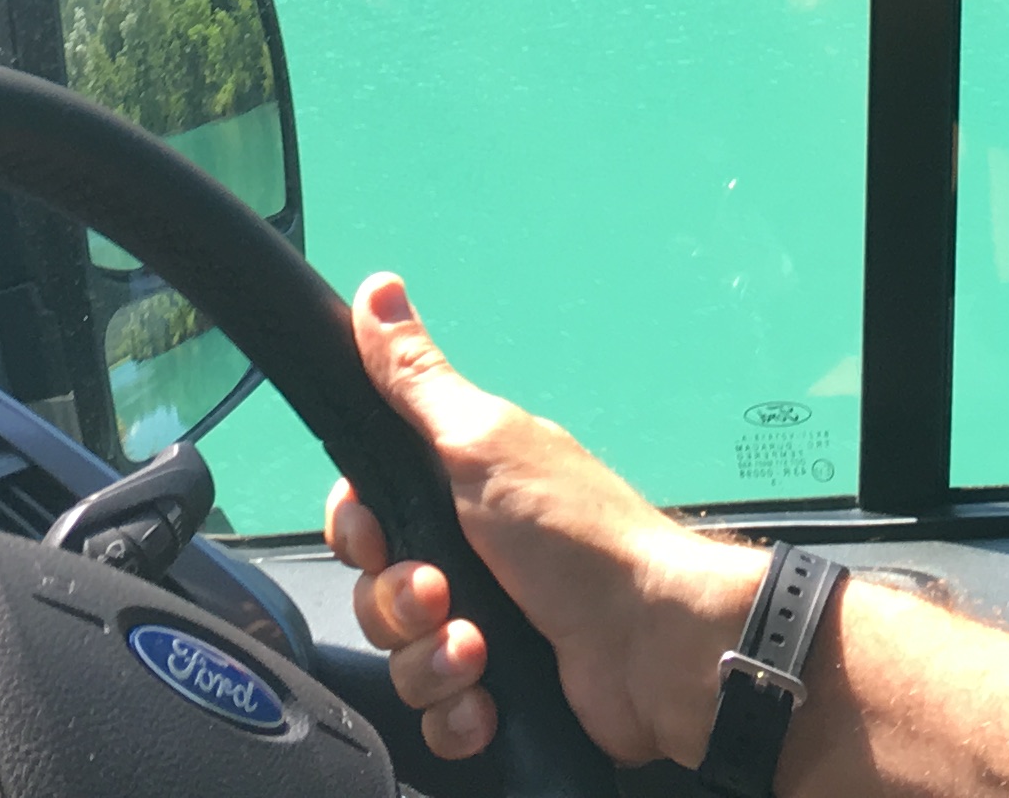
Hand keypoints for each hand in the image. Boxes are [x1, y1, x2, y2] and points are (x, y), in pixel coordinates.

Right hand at [323, 273, 764, 767]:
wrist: (651, 647)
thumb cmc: (579, 536)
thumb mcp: (483, 441)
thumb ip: (416, 378)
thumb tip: (377, 291)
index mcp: (459, 491)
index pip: (363, 514)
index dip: (357, 530)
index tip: (378, 534)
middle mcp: (469, 558)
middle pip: (374, 590)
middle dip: (398, 602)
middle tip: (443, 592)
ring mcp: (483, 628)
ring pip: (401, 657)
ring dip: (432, 660)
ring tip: (480, 650)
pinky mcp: (499, 695)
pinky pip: (437, 715)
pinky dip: (457, 713)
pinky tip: (488, 700)